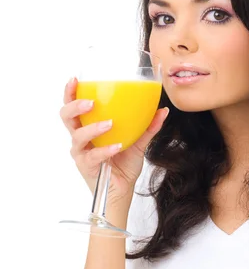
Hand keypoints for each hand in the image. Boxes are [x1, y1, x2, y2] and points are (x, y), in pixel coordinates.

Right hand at [59, 77, 168, 200]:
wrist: (123, 189)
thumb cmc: (124, 164)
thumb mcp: (138, 143)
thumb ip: (148, 127)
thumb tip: (163, 110)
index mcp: (88, 127)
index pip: (73, 106)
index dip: (70, 92)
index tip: (75, 79)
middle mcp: (80, 137)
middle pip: (66, 116)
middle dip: (75, 105)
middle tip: (91, 102)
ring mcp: (81, 152)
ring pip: (77, 135)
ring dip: (92, 128)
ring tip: (109, 124)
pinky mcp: (86, 166)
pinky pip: (93, 156)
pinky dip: (105, 150)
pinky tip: (117, 146)